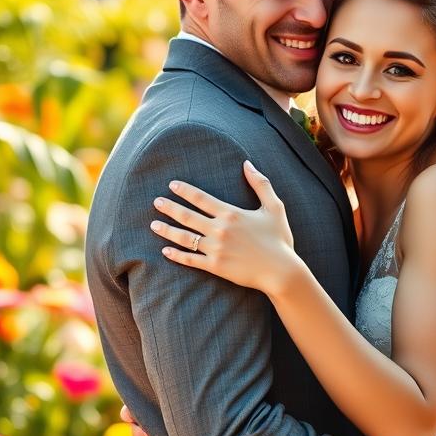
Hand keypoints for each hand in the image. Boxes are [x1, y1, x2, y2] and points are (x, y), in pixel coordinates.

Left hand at [151, 162, 299, 295]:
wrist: (281, 271)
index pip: (201, 198)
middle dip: (169, 208)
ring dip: (167, 230)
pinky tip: (165, 251)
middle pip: (188, 216)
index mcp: (231, 214)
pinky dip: (176, 255)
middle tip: (156, 202)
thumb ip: (261, 184)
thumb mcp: (275, 207)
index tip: (172, 185)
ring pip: (185, 237)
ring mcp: (216, 249)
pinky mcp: (215, 267)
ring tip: (154, 224)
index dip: (185, 190)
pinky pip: (191, 259)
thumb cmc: (279, 239)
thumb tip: (247, 163)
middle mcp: (220, 230)